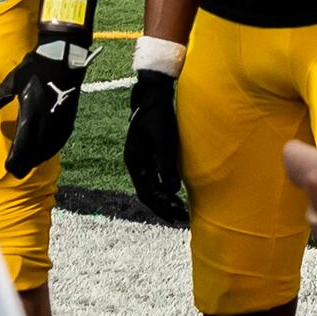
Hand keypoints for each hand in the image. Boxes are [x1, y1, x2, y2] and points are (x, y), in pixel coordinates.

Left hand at [0, 26, 94, 180]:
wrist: (63, 59)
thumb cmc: (34, 68)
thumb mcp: (11, 82)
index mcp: (31, 112)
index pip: (22, 144)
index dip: (16, 159)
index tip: (8, 168)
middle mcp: (47, 121)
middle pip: (35, 151)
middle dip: (25, 164)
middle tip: (16, 173)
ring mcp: (59, 122)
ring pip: (48, 149)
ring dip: (37, 159)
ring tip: (27, 165)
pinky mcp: (68, 119)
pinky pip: (58, 142)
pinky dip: (49, 150)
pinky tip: (44, 153)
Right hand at [121, 72, 187, 222]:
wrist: (154, 96)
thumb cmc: (157, 115)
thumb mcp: (162, 139)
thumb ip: (165, 164)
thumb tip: (172, 190)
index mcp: (134, 162)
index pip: (145, 193)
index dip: (159, 207)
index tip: (173, 216)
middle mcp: (137, 164)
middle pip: (149, 193)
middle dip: (164, 207)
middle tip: (181, 219)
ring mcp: (144, 160)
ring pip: (154, 187)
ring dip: (167, 200)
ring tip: (182, 211)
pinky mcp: (153, 156)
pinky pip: (159, 178)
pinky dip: (168, 188)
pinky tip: (179, 193)